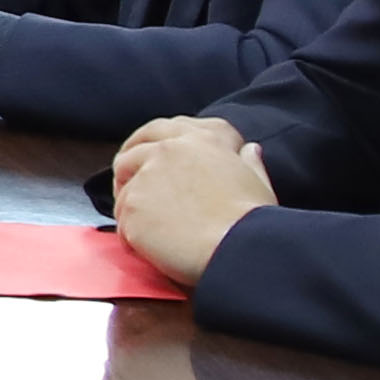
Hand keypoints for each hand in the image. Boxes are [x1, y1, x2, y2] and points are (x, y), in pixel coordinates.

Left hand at [106, 114, 275, 282]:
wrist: (238, 248)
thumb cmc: (253, 221)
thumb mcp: (258, 182)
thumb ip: (247, 162)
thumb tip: (250, 150)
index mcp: (201, 138)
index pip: (161, 129)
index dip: (147, 143)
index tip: (143, 157)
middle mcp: (169, 149)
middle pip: (130, 154)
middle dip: (126, 171)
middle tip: (128, 191)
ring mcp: (147, 176)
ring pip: (124, 191)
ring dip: (130, 209)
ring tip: (148, 231)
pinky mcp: (132, 206)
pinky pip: (122, 222)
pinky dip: (132, 237)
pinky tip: (149, 250)